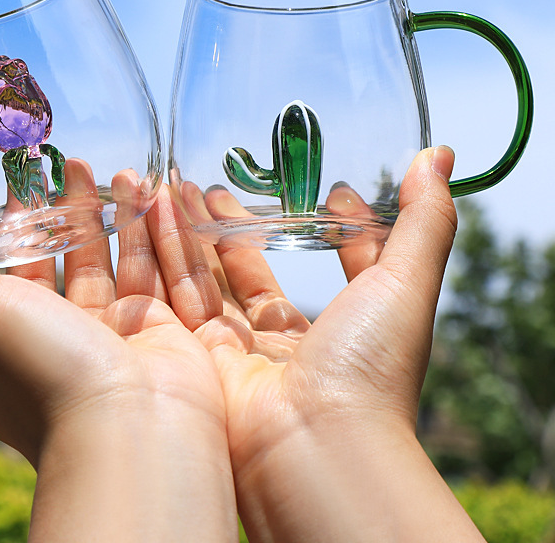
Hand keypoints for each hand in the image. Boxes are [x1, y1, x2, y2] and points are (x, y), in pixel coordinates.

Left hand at [0, 159, 236, 541]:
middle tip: (22, 163)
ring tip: (77, 162)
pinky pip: (128, 268)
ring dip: (77, 212)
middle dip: (22, 215)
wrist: (140, 429)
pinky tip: (128, 189)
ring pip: (78, 261)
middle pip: (18, 267)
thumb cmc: (42, 373)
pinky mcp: (136, 328)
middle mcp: (30, 346)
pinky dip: (126, 229)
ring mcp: (87, 338)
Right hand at [174, 146, 485, 541]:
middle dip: (234, 226)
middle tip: (215, 184)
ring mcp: (237, 353)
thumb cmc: (369, 367)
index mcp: (340, 330)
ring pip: (207, 278)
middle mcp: (286, 345)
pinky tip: (161, 210)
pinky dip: (168, 250)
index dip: (323, 229)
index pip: (331, 270)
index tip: (325, 190)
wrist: (312, 445)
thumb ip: (424, 219)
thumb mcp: (408, 281)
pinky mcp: (196, 357)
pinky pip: (179, 293)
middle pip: (249, 271)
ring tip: (177, 184)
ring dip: (192, 230)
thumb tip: (439, 155)